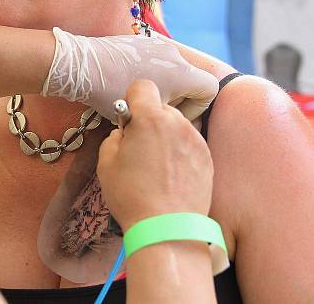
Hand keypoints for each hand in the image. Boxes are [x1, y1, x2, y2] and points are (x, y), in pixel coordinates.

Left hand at [42, 27, 218, 120]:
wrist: (81, 66)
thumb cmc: (112, 94)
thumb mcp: (145, 114)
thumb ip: (168, 116)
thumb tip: (174, 122)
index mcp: (182, 72)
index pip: (210, 89)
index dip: (197, 107)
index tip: (171, 114)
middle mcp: (174, 54)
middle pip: (191, 80)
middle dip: (178, 98)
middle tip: (153, 111)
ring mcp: (158, 43)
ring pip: (173, 70)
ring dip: (163, 86)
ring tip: (137, 98)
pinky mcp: (142, 40)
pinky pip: (156, 60)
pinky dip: (150, 73)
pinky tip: (125, 83)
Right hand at [96, 79, 213, 230]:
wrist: (166, 227)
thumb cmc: (132, 196)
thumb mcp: (106, 163)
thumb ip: (115, 136)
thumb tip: (125, 132)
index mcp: (150, 119)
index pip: (142, 86)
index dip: (132, 99)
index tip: (129, 119)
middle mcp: (177, 123)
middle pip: (161, 107)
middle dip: (150, 121)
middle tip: (140, 148)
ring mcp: (196, 140)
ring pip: (177, 125)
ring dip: (166, 136)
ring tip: (157, 166)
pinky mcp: (207, 157)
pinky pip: (190, 143)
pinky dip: (180, 152)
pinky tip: (171, 175)